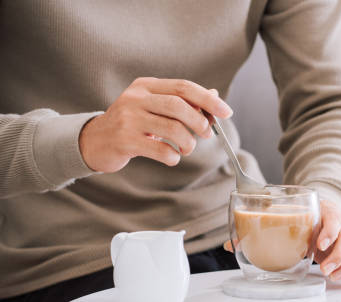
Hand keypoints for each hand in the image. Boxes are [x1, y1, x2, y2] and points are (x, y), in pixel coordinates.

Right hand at [79, 77, 232, 172]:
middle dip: (200, 122)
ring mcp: (128, 118)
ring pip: (172, 128)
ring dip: (188, 142)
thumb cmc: (131, 125)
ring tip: (186, 149)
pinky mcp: (124, 140)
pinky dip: (173, 157)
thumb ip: (182, 102)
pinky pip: (159, 149)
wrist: (94, 141)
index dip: (208, 100)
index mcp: (146, 86)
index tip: (227, 112)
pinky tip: (172, 157)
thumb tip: (214, 97)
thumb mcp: (154, 108)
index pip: (184, 87)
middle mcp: (135, 98)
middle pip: (178, 105)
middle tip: (206, 134)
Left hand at [222, 199, 340, 285]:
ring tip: (335, 278)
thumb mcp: (286, 220)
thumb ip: (261, 232)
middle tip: (324, 270)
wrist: (324, 213)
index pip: (333, 219)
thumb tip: (232, 245)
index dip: (329, 232)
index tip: (318, 244)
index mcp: (325, 214)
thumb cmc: (303, 220)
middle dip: (338, 257)